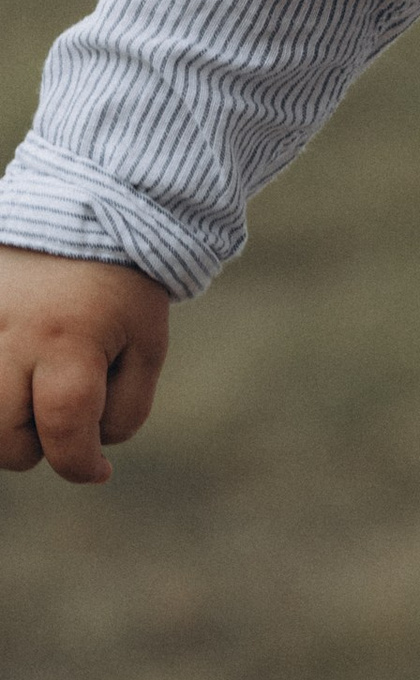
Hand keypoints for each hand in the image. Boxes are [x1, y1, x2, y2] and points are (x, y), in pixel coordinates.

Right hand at [0, 247, 170, 484]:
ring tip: (36, 387)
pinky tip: (18, 376)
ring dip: (7, 421)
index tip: (97, 470)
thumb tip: (91, 456)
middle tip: (67, 406)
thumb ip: (126, 407)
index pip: (64, 431)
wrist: (86, 209)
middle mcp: (12, 335)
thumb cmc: (123, 284)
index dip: (81, 464)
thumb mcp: (147, 342)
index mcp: (70, 339)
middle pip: (6, 438)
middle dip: (41, 442)